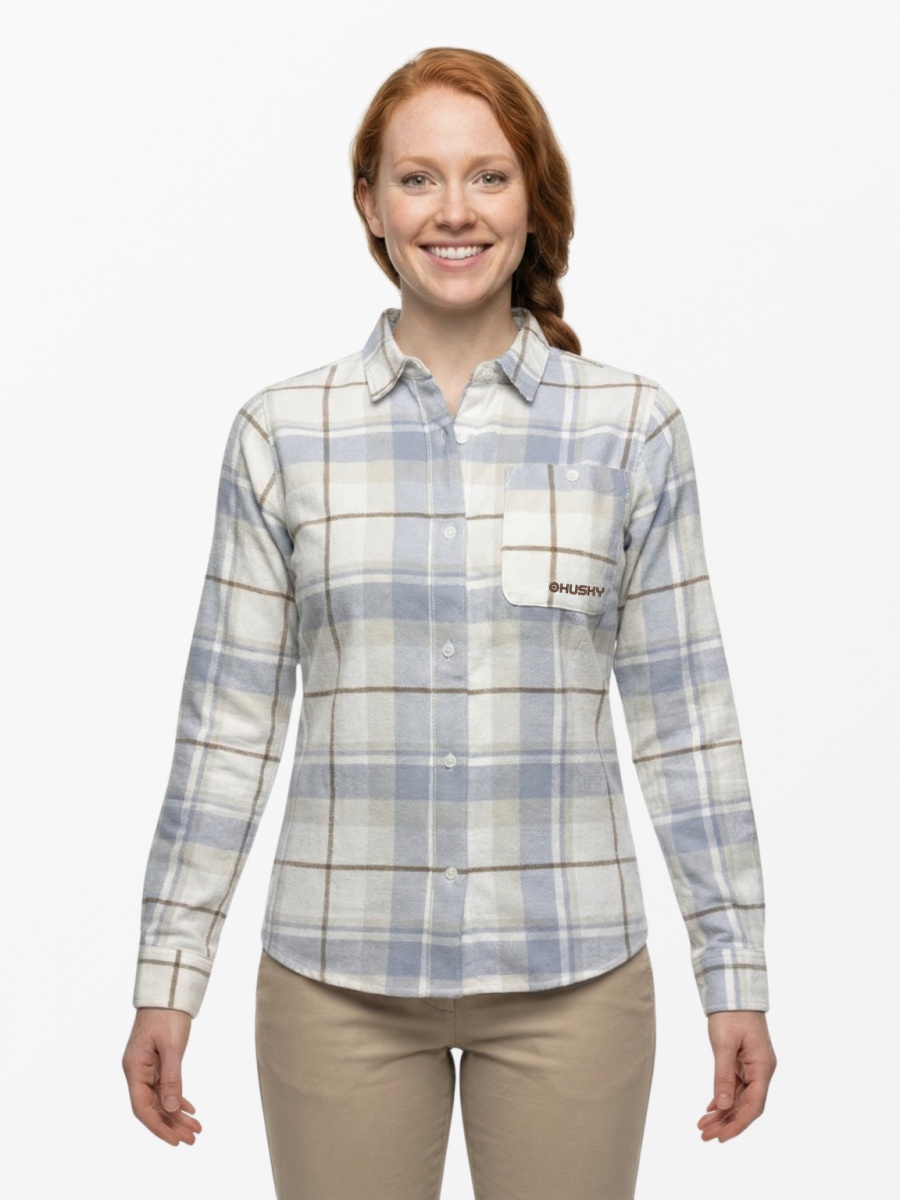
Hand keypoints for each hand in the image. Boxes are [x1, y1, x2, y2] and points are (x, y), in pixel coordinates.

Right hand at [122, 1007, 201, 1145]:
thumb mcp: (172, 1046)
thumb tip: (171, 1108)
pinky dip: (177, 1098)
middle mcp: (137, 1071)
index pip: (142, 1108)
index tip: (175, 1141)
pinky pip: (165, 1087)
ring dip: (177, 1114)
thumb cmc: (167, 1014)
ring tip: (196, 1129)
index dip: (158, 1127)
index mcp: (134, 1068)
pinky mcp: (156, 1061)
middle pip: (152, 1106)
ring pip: (160, 1098)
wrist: (167, 990)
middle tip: (193, 1139)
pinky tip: (190, 1109)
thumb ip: (171, 1078)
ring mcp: (146, 1067)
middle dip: (171, 1125)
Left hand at [698, 1010, 775, 1142]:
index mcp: (762, 1067)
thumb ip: (724, 1075)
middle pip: (746, 1105)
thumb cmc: (731, 1013)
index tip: (721, 1137)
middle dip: (727, 1122)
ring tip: (703, 1126)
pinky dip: (724, 1098)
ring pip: (739, 1097)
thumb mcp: (724, 1044)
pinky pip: (736, 1086)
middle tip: (704, 1135)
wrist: (734, 990)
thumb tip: (724, 1105)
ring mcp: (753, 1066)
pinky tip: (711, 1109)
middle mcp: (761, 1070)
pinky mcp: (744, 1061)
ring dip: (723, 1112)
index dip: (738, 1124)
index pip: (754, 1105)